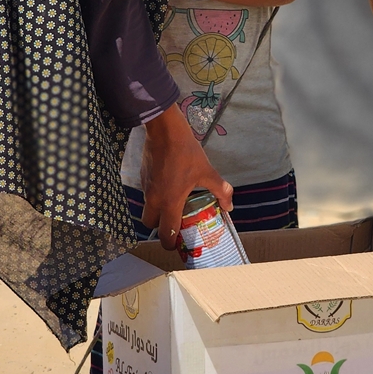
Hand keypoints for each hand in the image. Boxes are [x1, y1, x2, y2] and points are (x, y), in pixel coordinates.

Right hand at [140, 103, 232, 249]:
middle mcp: (154, 199)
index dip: (171, 244)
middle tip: (176, 223)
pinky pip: (147, 195)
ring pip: (148, 209)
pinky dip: (156, 197)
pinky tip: (170, 186)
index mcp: (169, 202)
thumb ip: (220, 191)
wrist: (164, 129)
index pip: (165, 234)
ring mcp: (145, 188)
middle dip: (161, 228)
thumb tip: (230, 206)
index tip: (179, 244)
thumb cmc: (186, 152)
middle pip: (151, 225)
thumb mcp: (207, 171)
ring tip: (176, 204)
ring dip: (158, 212)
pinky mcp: (142, 177)